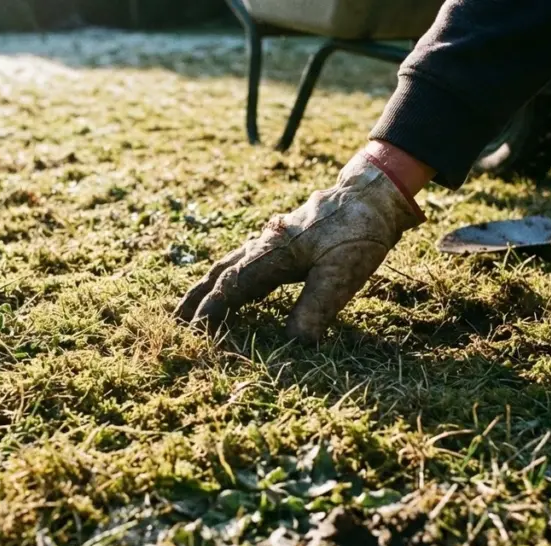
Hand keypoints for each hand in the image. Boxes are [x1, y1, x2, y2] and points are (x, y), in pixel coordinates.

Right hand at [175, 149, 427, 343]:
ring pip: (232, 264)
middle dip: (198, 297)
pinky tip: (238, 286)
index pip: (232, 286)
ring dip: (211, 285)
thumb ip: (315, 307)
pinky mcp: (287, 240)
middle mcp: (266, 243)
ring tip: (196, 306)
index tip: (194, 332)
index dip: (212, 311)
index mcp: (273, 252)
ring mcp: (275, 239)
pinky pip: (249, 259)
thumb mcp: (341, 273)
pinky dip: (233, 275)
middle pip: (221, 272)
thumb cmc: (359, 231)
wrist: (374, 195)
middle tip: (176, 321)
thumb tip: (294, 344)